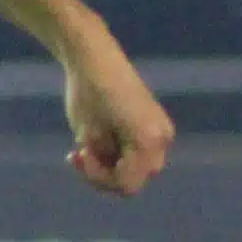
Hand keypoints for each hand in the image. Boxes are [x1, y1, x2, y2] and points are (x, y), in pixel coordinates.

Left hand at [62, 30, 174, 194]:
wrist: (95, 58)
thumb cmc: (88, 94)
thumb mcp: (89, 137)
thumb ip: (104, 164)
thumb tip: (117, 178)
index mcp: (148, 142)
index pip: (127, 184)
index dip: (100, 178)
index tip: (80, 155)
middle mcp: (162, 139)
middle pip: (135, 178)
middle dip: (105, 173)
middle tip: (79, 154)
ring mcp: (162, 131)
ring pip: (137, 167)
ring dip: (110, 164)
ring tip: (82, 148)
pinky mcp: (155, 124)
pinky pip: (139, 152)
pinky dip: (118, 152)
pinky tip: (94, 141)